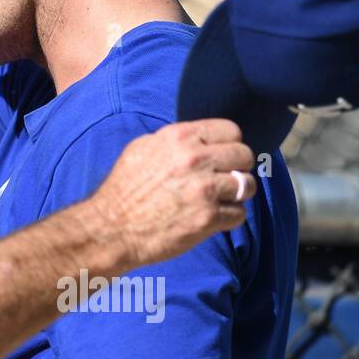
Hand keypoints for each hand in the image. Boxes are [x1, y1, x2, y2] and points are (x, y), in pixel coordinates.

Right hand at [85, 119, 255, 270]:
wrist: (111, 228)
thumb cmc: (124, 189)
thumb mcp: (141, 149)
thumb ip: (173, 141)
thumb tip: (199, 139)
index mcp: (179, 138)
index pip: (231, 130)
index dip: (229, 144)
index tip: (221, 156)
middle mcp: (195, 159)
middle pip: (244, 155)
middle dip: (237, 168)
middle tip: (222, 180)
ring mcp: (204, 189)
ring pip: (247, 185)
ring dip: (236, 194)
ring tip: (219, 201)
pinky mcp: (208, 218)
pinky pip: (239, 214)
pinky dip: (228, 218)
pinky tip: (210, 219)